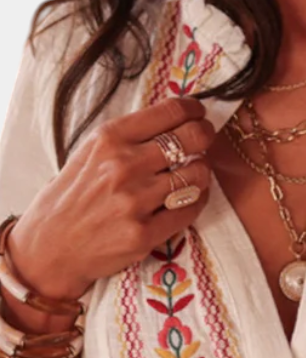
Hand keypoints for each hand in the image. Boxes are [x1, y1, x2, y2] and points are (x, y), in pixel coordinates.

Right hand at [7, 96, 215, 299]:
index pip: (170, 112)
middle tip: (205, 139)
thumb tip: (174, 119)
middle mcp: (123, 166)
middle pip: (192, 138)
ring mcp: (135, 201)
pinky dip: (197, 200)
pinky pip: (191, 209)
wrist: (49, 247)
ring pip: (197, 175)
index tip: (199, 113)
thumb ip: (128, 137)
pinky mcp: (144, 234)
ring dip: (201, 171)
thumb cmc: (71, 196)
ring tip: (193, 172)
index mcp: (109, 139)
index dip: (194, 110)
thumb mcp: (89, 153)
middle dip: (205, 135)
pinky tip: (190, 197)